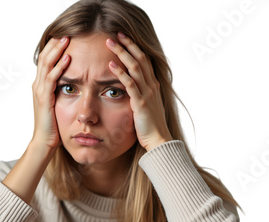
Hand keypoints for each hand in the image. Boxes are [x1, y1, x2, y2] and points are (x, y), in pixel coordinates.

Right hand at [31, 36, 70, 148]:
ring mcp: (39, 91)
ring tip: (67, 39)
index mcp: (40, 85)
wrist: (45, 141)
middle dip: (55, 44)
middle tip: (67, 31)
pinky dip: (59, 67)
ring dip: (57, 51)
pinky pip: (51, 78)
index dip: (54, 47)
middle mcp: (37, 85)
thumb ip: (62, 91)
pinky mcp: (44, 98)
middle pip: (44, 57)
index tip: (66, 36)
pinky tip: (67, 59)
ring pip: (46, 64)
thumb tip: (74, 82)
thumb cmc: (54, 125)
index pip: (46, 60)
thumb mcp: (58, 104)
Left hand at [106, 32, 172, 150]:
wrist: (158, 140)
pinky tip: (111, 65)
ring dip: (121, 53)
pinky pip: (130, 84)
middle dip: (127, 45)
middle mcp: (151, 86)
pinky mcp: (140, 103)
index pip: (144, 61)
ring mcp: (147, 93)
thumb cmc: (150, 126)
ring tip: (110, 43)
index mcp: (153, 85)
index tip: (124, 37)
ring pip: (134, 67)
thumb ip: (140, 94)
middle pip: (140, 59)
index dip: (134, 47)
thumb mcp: (146, 106)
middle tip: (115, 34)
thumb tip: (131, 88)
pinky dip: (120, 73)